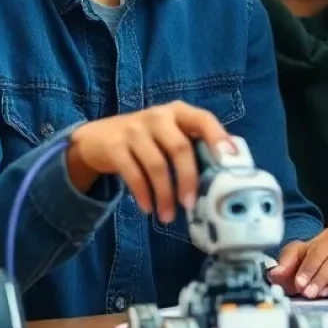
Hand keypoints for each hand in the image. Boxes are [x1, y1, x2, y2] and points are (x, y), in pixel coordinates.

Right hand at [67, 101, 231, 223]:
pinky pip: (134, 174)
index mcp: (178, 112)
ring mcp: (134, 129)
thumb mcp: (168, 135)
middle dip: (188, 179)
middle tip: (190, 204)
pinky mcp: (115, 145)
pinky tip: (149, 208)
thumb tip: (223, 177)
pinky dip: (144, 194)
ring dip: (165, 194)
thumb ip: (192, 146)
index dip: (218, 138)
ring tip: (168, 216)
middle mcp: (157, 116)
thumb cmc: (146, 139)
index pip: (203, 119)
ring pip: (156, 164)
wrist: (98, 138)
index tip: (229, 160)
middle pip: (179, 147)